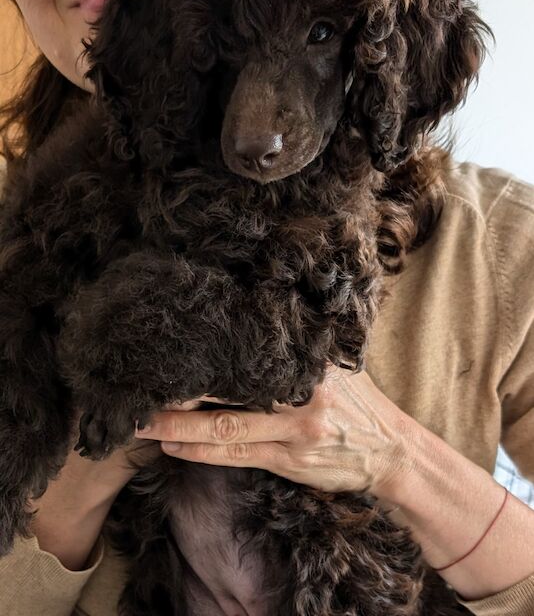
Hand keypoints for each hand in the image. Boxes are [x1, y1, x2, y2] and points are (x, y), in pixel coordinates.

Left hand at [134, 365, 412, 494]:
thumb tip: (258, 316)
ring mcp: (295, 429)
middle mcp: (301, 391)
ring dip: (180, 427)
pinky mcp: (291, 460)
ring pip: (226, 427)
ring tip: (143, 421)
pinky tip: (174, 448)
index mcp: (310, 359)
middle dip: (182, 391)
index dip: (206, 352)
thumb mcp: (337, 362)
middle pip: (229, 389)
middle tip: (140, 385)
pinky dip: (202, 452)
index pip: (248, 353)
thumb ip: (300, 346)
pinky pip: (238, 454)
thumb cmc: (357, 402)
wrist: (391, 450)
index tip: (170, 346)